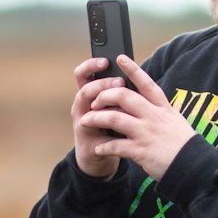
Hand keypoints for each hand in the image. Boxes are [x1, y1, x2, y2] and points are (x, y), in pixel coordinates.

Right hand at [69, 57, 125, 178]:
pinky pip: (95, 133)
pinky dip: (108, 131)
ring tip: (119, 104)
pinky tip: (120, 130)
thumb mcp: (117, 107)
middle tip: (119, 82)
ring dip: (102, 104)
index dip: (92, 65)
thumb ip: (121, 93)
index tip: (106, 60)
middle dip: (102, 83)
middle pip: (84, 88)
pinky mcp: (87, 142)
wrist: (100, 157)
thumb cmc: (112, 127)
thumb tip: (135, 73)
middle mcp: (82, 107)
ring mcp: (82, 124)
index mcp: (90, 95)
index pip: (85, 74)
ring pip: (86, 109)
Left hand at [77, 54, 197, 180]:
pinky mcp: (141, 151)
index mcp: (163, 108)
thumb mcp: (175, 121)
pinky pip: (116, 146)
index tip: (120, 58)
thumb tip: (146, 103)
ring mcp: (147, 133)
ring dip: (96, 119)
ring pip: (115, 118)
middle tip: (94, 102)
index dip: (132, 69)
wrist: (194, 166)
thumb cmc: (183, 145)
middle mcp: (154, 117)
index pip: (146, 83)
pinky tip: (98, 148)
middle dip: (104, 96)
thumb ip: (159, 111)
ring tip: (85, 122)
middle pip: (124, 96)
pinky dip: (104, 147)